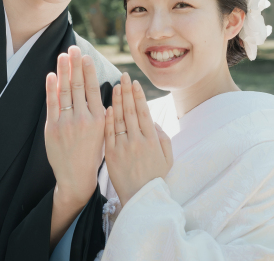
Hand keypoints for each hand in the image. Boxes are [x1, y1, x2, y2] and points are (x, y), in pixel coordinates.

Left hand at [44, 45, 106, 208]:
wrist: (76, 176)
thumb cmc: (92, 154)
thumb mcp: (103, 132)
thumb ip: (102, 113)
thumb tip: (103, 92)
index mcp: (98, 119)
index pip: (93, 89)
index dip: (89, 71)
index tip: (86, 57)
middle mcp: (83, 119)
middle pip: (78, 86)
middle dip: (75, 65)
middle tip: (73, 48)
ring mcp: (66, 123)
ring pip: (64, 91)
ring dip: (63, 71)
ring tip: (63, 56)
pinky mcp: (53, 128)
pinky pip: (52, 104)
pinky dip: (51, 88)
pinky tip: (51, 75)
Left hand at [104, 73, 172, 206]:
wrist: (140, 198)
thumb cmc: (155, 176)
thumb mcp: (167, 157)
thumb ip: (162, 136)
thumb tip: (152, 120)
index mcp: (152, 139)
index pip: (143, 111)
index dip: (138, 95)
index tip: (134, 83)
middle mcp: (137, 140)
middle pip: (130, 110)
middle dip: (127, 91)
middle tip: (123, 76)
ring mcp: (123, 146)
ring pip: (119, 118)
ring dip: (116, 100)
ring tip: (115, 86)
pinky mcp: (112, 154)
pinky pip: (109, 132)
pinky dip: (108, 118)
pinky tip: (106, 106)